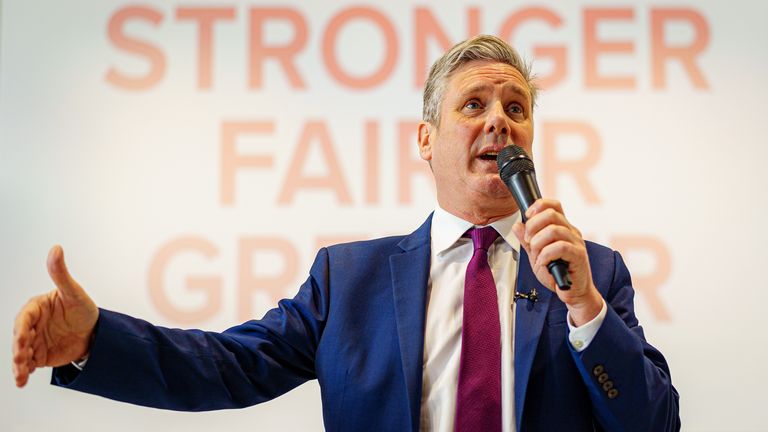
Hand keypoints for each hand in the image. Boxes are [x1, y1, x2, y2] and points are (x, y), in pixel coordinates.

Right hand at [12, 245, 97, 387]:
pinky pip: (28, 364)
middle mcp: (31, 325)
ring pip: (21, 353)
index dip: (22, 329)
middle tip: (21, 360)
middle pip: (20, 338)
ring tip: (22, 376)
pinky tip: (23, 380)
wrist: (94, 332)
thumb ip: (61, 274)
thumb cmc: (83, 309)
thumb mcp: (74, 292)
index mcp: (35, 308)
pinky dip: (24, 372)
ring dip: (19, 364)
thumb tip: (56, 248)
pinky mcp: (38, 355)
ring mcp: (33, 341)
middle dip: (19, 350)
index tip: (24, 338)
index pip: (24, 318)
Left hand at [512, 199, 602, 325]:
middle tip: (528, 241)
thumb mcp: (536, 256)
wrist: (574, 293)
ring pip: (553, 230)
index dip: (538, 205)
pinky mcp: (578, 255)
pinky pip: (559, 247)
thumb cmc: (557, 274)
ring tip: (537, 256)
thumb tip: (517, 225)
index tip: (527, 216)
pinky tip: (544, 263)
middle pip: (551, 214)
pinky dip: (545, 255)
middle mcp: (571, 232)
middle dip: (532, 226)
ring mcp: (576, 242)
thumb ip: (527, 241)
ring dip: (538, 243)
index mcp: (562, 228)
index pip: (553, 205)